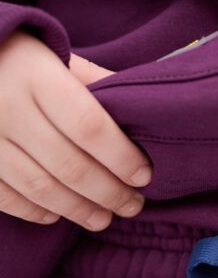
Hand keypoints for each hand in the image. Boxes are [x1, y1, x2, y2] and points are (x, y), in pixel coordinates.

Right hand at [0, 30, 152, 229]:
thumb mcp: (60, 58)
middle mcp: (8, 108)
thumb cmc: (22, 59)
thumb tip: (145, 115)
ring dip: (78, 210)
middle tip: (133, 205)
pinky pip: (6, 197)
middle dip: (109, 193)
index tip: (144, 176)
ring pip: (40, 187)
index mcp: (37, 77)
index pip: (89, 126)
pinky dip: (35, 212)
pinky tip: (58, 215)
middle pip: (69, 165)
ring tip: (104, 219)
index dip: (121, 157)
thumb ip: (98, 85)